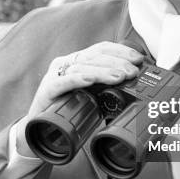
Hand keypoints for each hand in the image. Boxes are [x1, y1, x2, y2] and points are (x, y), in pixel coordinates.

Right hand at [15, 43, 143, 157]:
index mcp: (76, 60)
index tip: (138, 59)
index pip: (100, 49)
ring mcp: (54, 76)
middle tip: (133, 71)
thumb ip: (107, 85)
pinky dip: (78, 79)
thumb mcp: (92, 93)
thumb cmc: (68, 109)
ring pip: (81, 67)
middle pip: (94, 56)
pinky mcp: (46, 91)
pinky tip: (90, 80)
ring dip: (103, 71)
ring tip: (120, 77)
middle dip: (117, 62)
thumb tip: (133, 82)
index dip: (120, 51)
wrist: (41, 129)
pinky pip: (62, 82)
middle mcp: (65, 64)